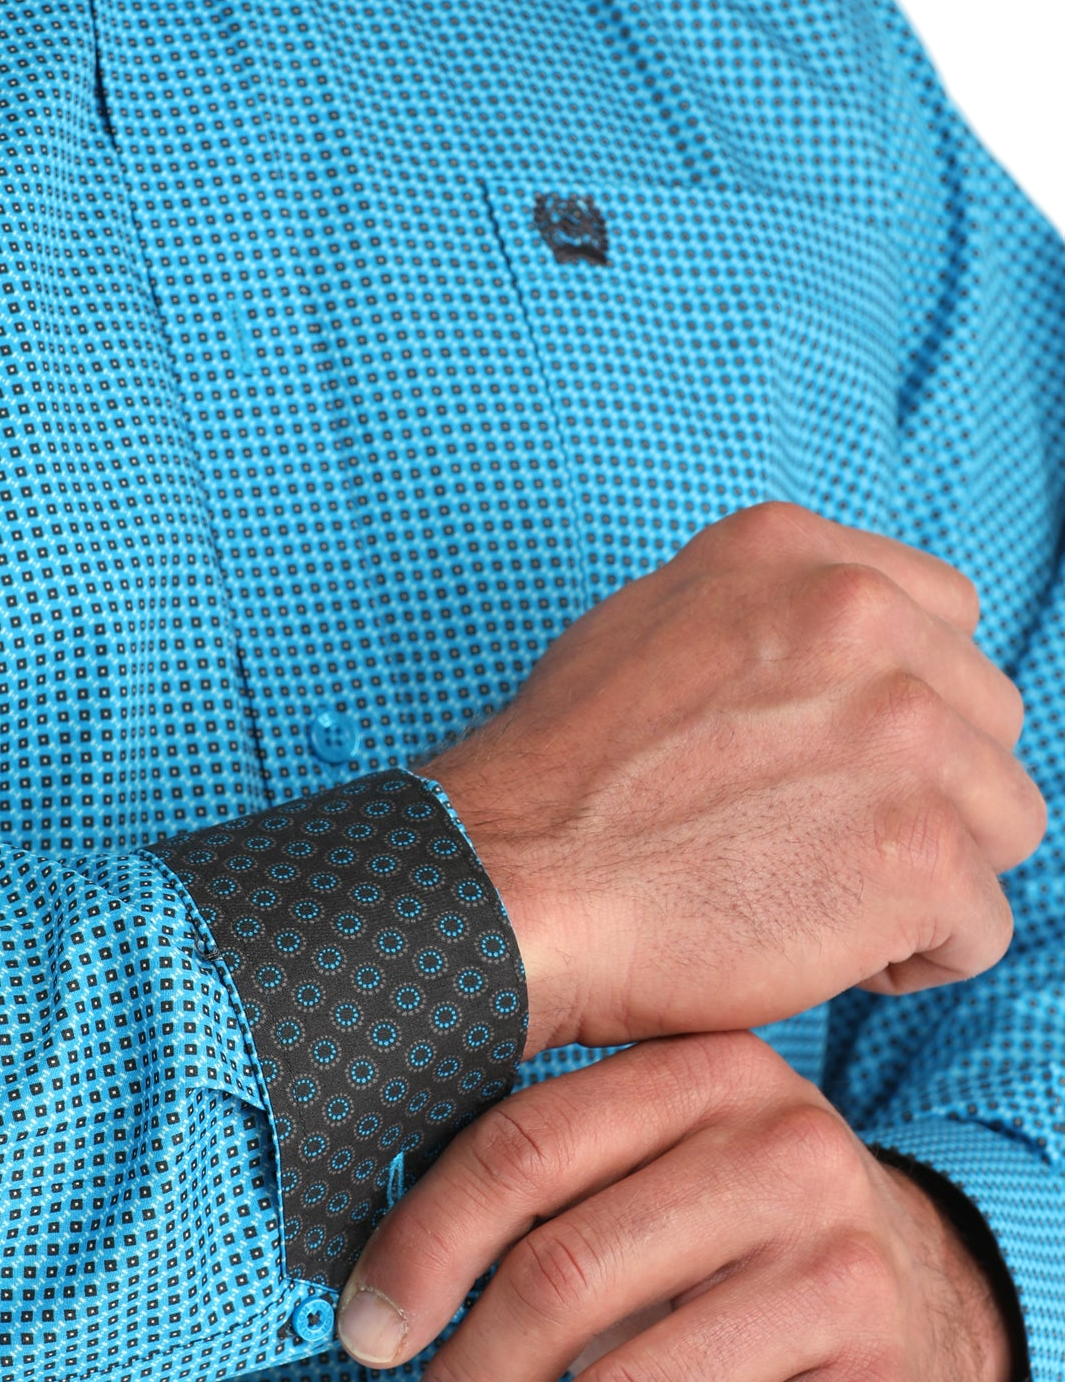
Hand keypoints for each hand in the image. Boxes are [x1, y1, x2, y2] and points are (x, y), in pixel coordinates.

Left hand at [334, 1031, 1013, 1379]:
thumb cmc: (742, 1218)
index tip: (370, 1322)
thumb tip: (392, 1255)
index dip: (425, 1243)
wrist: (916, 1279)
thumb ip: (565, 1167)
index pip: (522, 1146)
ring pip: (617, 1367)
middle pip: (561, 1265)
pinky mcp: (867, 1346)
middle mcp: (777, 1139)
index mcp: (705, 1066)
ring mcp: (830, 1246)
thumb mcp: (670, 1155)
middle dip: (469, 1356)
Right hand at [417, 500, 1044, 1057]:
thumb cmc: (568, 776)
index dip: (907, 705)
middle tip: (817, 843)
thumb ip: (775, 618)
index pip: (946, 617)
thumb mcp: (660, 622)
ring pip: (1002, 821)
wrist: (512, 881)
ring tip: (817, 898)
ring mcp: (900, 730)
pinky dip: (911, 959)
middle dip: (923, 793)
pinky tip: (816, 950)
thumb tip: (857, 662)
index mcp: (798, 555)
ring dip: (926, 873)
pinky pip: (981, 927)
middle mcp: (862, 618)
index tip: (845, 762)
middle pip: (986, 722)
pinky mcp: (919, 849)